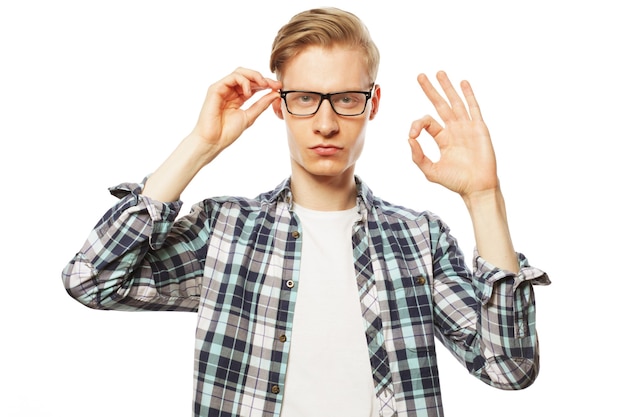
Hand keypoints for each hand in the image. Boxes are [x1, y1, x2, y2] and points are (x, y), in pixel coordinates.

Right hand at [192, 67, 281, 153]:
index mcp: (237, 97)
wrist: (214, 141)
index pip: (253, 85)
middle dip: (262, 78)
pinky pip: (232, 78)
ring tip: (263, 85)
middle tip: (274, 84)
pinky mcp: (215, 89)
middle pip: (247, 75)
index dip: (266, 84)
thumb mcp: (250, 116)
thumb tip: (275, 94)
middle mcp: (230, 91)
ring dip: (254, 76)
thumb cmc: (227, 132)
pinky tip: (248, 92)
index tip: (278, 87)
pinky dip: (243, 82)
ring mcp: (222, 88)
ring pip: (240, 72)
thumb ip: (261, 104)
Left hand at [408, 71, 497, 198]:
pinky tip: (463, 83)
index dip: (417, 124)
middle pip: (440, 105)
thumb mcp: (431, 171)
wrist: (477, 187)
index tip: (413, 134)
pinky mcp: (479, 128)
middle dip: (430, 90)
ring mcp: (467, 127)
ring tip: (439, 73)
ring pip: (455, 102)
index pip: (427, 122)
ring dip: (447, 87)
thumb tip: (409, 140)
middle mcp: (454, 130)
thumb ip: (418, 156)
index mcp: (442, 138)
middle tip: (420, 76)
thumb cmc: (456, 181)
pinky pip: (473, 108)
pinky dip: (469, 95)